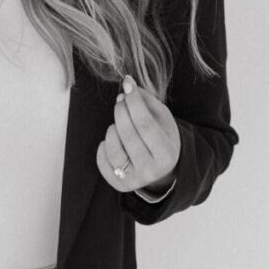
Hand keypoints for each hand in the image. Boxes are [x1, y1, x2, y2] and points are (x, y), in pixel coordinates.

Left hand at [97, 75, 180, 194]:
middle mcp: (151, 170)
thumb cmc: (161, 135)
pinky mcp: (119, 184)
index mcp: (166, 152)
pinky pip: (102, 161)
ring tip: (119, 124)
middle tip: (121, 100)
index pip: (145, 124)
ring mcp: (135, 179)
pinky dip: (104, 146)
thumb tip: (127, 83)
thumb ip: (146, 100)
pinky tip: (113, 139)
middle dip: (120, 110)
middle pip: (127, 134)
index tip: (127, 85)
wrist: (162, 167)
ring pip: (113, 148)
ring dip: (112, 128)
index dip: (134, 102)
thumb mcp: (162, 117)